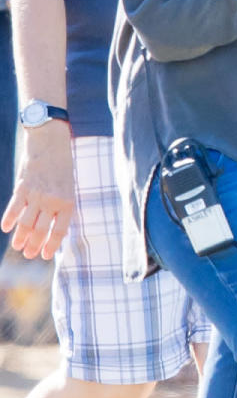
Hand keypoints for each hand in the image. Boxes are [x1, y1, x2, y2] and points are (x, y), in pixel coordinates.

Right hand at [1, 121, 74, 259]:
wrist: (51, 141)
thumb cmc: (63, 166)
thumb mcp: (69, 186)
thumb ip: (61, 207)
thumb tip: (56, 229)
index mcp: (67, 202)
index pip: (58, 231)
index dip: (51, 246)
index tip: (45, 256)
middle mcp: (52, 201)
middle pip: (40, 231)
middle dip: (34, 245)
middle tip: (28, 254)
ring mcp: (36, 195)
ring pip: (25, 223)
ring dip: (20, 237)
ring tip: (18, 246)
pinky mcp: (22, 187)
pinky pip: (13, 208)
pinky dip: (8, 220)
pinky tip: (6, 228)